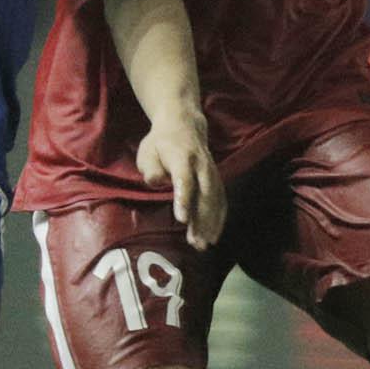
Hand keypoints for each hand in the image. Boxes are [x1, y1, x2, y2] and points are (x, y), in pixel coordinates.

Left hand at [134, 111, 223, 249]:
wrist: (184, 124)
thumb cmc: (160, 143)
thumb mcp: (147, 151)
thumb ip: (151, 168)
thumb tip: (156, 182)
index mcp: (182, 157)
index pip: (185, 180)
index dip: (184, 199)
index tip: (182, 219)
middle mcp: (201, 165)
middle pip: (205, 194)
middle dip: (202, 220)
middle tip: (196, 242)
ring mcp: (211, 172)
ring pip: (215, 199)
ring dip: (212, 223)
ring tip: (204, 244)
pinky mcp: (216, 179)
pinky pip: (221, 200)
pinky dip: (219, 218)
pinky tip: (213, 235)